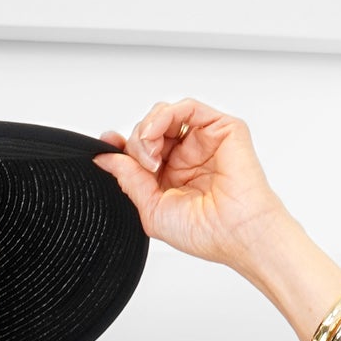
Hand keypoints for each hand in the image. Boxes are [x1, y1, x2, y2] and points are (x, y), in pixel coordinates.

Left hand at [92, 101, 290, 268]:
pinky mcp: (221, 127)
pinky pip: (187, 107)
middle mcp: (186, 156)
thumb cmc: (206, 231)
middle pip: (149, 129)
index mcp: (170, 176)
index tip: (106, 146)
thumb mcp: (152, 210)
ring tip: (151, 156)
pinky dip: (165, 115)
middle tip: (143, 165)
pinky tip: (156, 134)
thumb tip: (104, 159)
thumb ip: (129, 180)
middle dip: (136, 142)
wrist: (236, 233)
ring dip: (148, 130)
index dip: (121, 145)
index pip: (141, 150)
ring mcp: (203, 140)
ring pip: (165, 114)